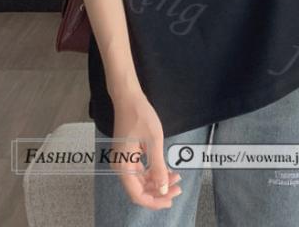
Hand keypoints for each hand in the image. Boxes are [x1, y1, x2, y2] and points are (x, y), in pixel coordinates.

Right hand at [109, 90, 181, 209]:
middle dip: (159, 191)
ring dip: (157, 181)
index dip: (155, 200)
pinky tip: (166, 170)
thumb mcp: (153, 142)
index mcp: (123, 166)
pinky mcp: (127, 154)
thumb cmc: (140, 116)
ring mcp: (123, 160)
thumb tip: (163, 189)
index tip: (171, 198)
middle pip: (139, 189)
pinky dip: (152, 172)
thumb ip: (158, 167)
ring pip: (140, 180)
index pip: (137, 195)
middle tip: (178, 187)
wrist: (128, 97)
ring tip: (176, 178)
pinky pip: (139, 170)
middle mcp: (120, 167)